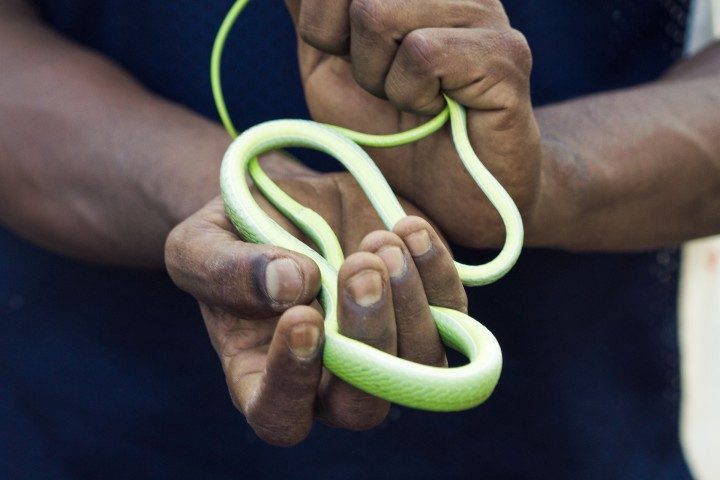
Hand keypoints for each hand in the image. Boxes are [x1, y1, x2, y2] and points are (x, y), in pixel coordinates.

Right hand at [165, 164, 466, 444]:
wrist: (282, 201)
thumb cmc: (233, 235)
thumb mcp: (201, 244)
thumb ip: (228, 271)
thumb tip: (292, 286)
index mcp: (262, 375)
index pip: (280, 416)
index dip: (292, 383)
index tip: (301, 317)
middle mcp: (328, 377)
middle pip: (363, 405)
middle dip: (370, 338)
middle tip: (360, 268)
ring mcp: (382, 347)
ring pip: (419, 363)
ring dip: (409, 305)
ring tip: (382, 242)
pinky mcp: (420, 310)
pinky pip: (450, 314)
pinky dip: (438, 275)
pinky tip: (409, 230)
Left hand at [286, 0, 542, 246]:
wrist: (451, 197)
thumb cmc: (392, 132)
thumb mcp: (328, 70)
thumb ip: (311, 16)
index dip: (319, 24)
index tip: (352, 61)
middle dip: (344, 53)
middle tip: (384, 87)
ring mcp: (482, 10)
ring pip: (376, 12)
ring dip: (377, 77)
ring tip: (412, 99)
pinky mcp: (504, 53)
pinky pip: (421, 52)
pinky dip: (411, 94)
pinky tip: (437, 109)